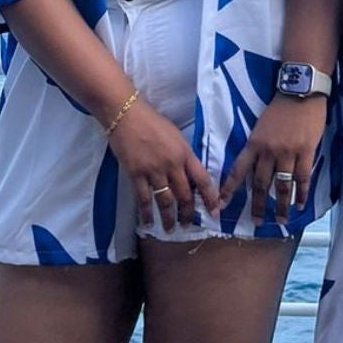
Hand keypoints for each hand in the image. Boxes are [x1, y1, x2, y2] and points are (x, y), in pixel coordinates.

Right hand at [108, 97, 219, 231]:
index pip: (203, 180)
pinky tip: (148, 222)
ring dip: (169, 218)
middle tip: (188, 225)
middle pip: (185, 195)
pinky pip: (143, 198)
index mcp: (185, 153)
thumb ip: (184, 156)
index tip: (215, 212)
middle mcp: (172, 164)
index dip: (210, 198)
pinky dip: (146, 213)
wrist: (126, 114)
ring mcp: (153, 170)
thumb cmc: (152, 122)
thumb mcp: (176, 136)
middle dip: (188, 213)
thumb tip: (189, 176)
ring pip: (165, 200)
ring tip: (171, 229)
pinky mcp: (136, 174)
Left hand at [219, 94, 327, 223]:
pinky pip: (303, 178)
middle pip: (260, 184)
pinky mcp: (305, 151)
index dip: (229, 190)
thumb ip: (257, 146)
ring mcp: (287, 152)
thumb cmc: (279, 108)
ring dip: (281, 205)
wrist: (299, 91)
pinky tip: (300, 205)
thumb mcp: (261, 126)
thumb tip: (254, 165)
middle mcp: (268, 151)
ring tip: (280, 220)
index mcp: (254, 143)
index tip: (221, 205)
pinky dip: (301, 194)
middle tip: (256, 222)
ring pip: (282, 185)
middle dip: (257, 205)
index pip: (237, 171)